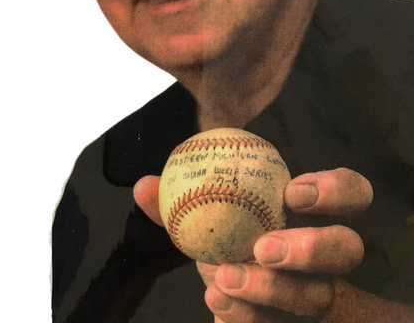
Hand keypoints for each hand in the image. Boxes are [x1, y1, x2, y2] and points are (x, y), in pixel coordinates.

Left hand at [134, 168, 413, 321]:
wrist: (225, 282)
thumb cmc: (222, 234)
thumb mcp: (202, 212)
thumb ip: (176, 198)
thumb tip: (143, 186)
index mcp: (310, 212)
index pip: (352, 192)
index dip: (334, 190)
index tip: (292, 192)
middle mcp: (325, 255)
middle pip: (348, 248)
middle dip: (312, 247)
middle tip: (262, 247)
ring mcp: (317, 294)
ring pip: (320, 298)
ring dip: (272, 291)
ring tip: (223, 279)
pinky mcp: (300, 322)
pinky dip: (252, 320)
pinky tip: (222, 312)